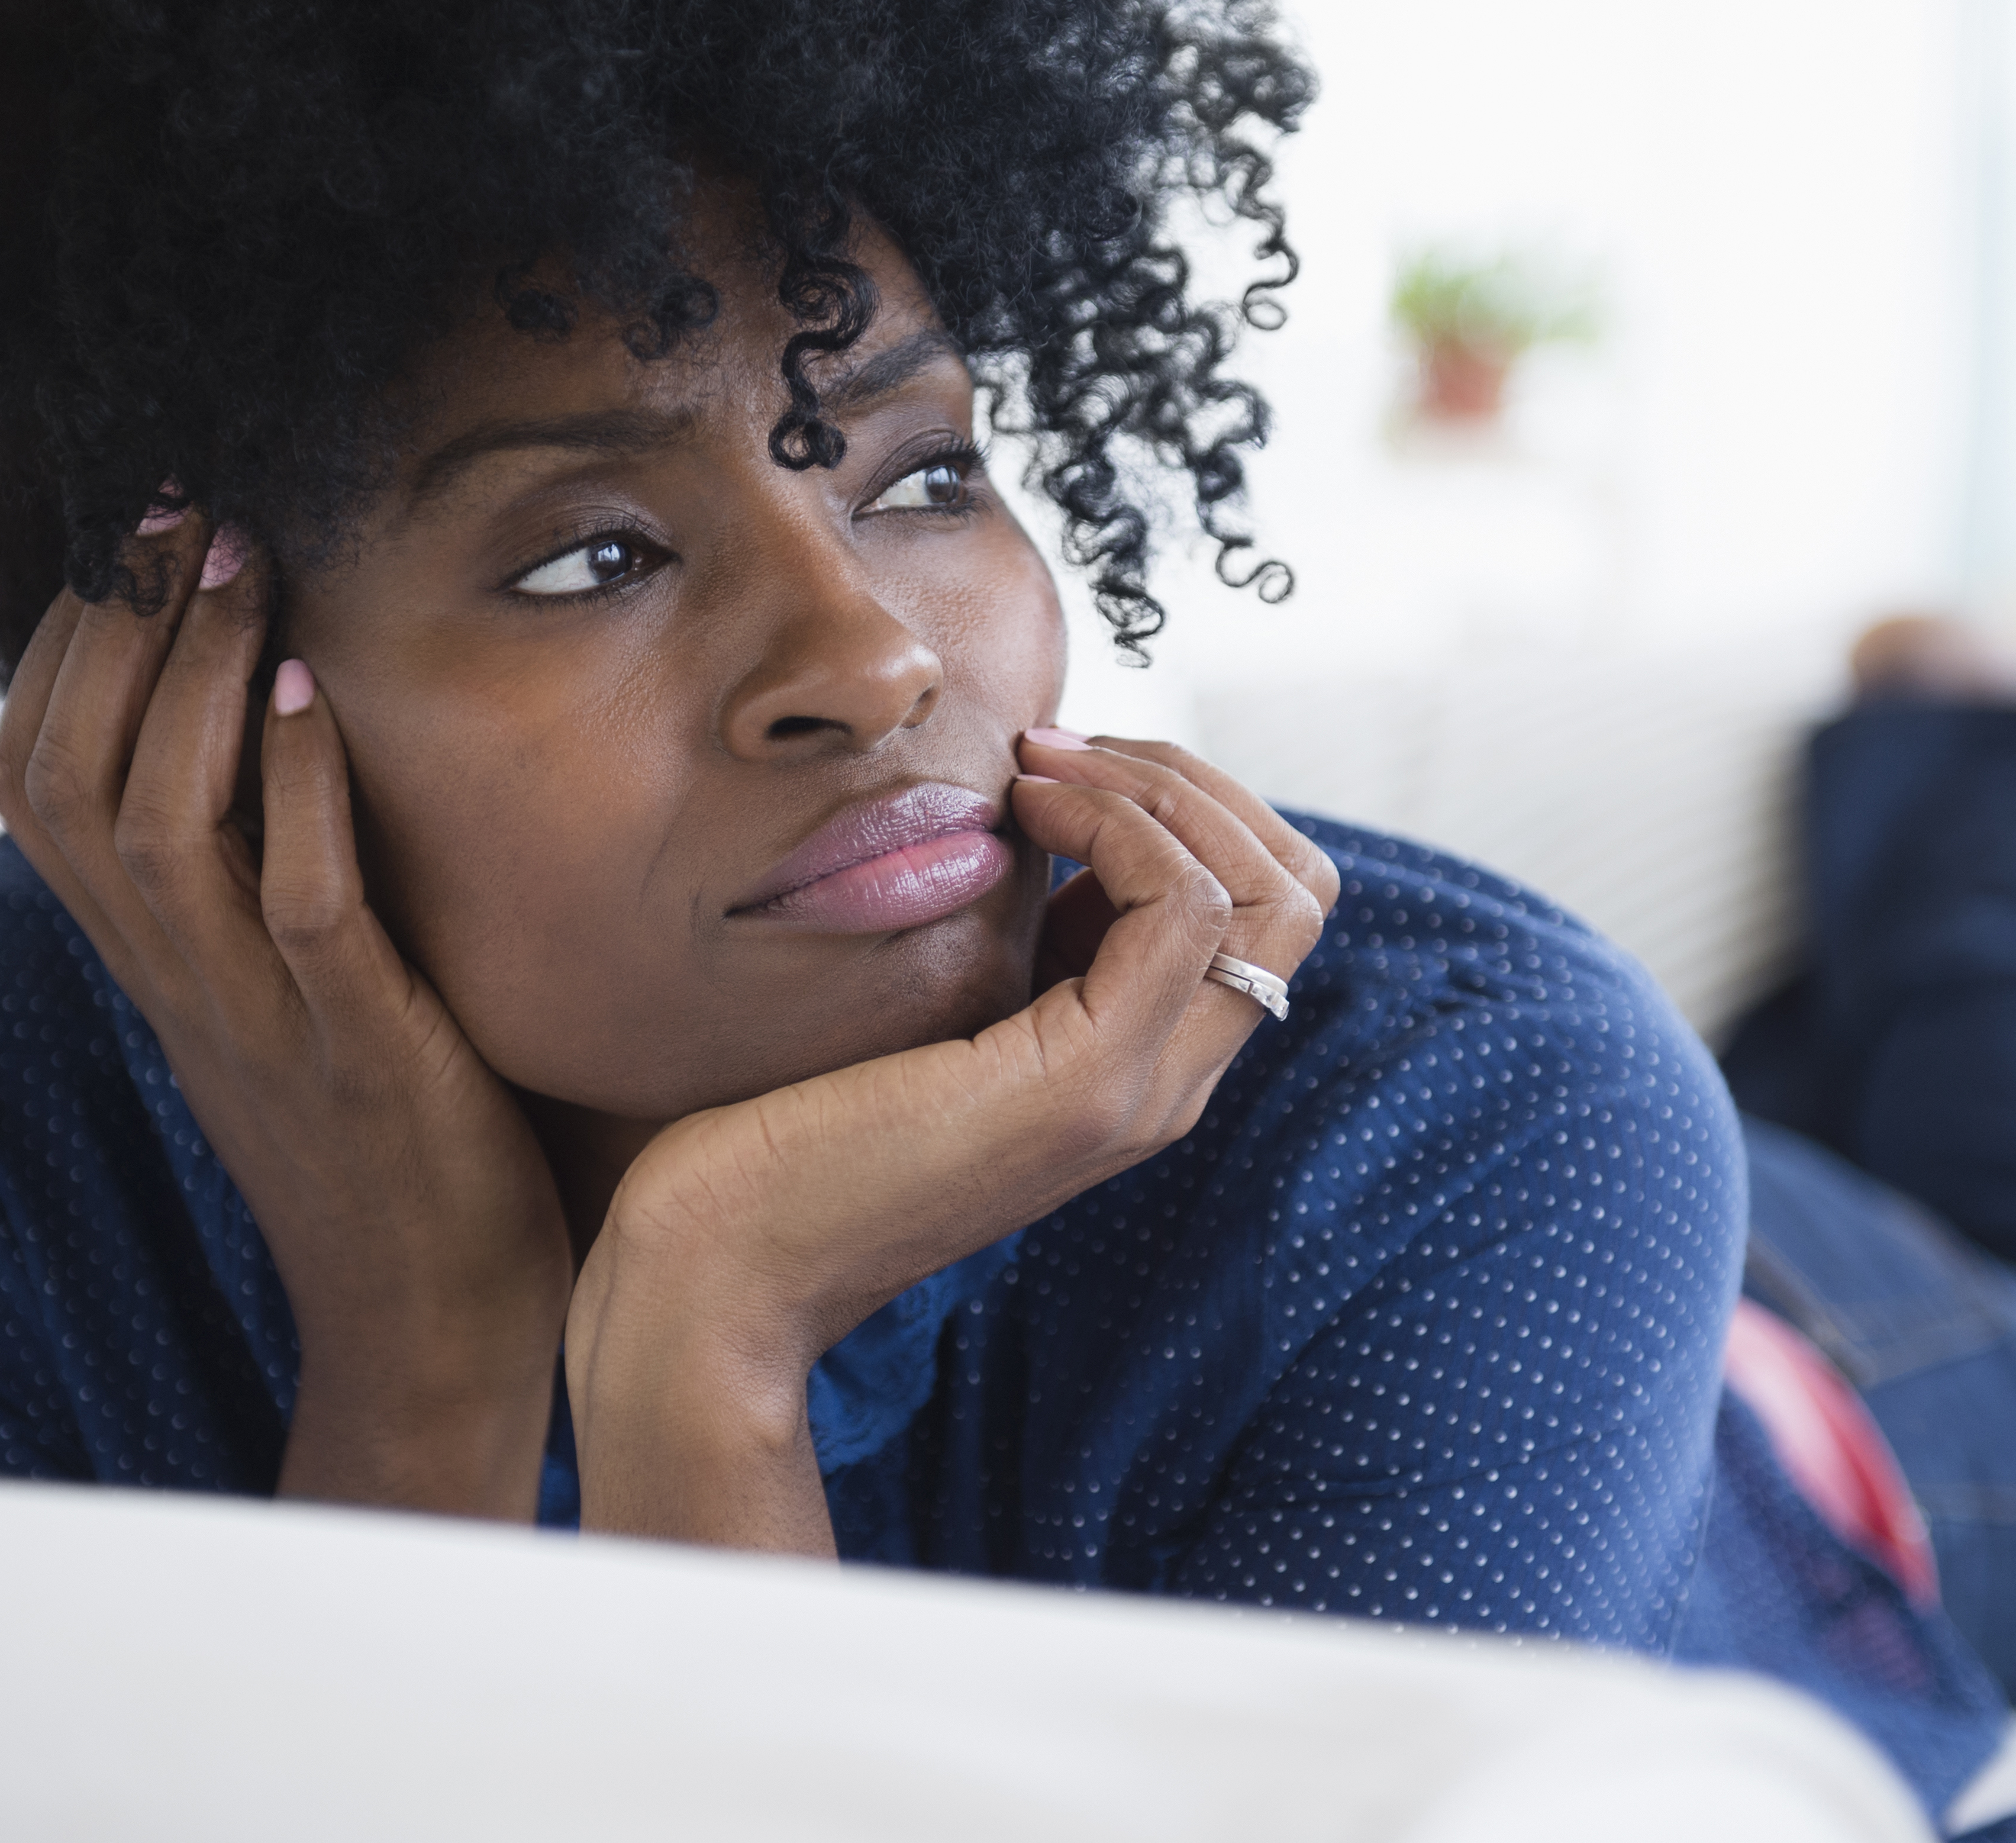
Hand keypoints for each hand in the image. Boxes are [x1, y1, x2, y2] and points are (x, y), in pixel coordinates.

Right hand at [0, 517, 572, 1516]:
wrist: (433, 1334)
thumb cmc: (382, 1143)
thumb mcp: (281, 1001)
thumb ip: (248, 889)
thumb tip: (258, 738)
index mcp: (156, 967)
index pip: (32, 789)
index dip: (56, 653)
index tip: (118, 540)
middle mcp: (180, 985)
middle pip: (72, 782)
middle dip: (114, 631)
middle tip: (175, 506)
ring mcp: (263, 1022)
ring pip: (158, 830)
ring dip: (190, 681)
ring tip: (239, 563)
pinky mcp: (365, 1055)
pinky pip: (301, 910)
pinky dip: (295, 795)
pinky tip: (311, 692)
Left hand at [562, 733, 1336, 1551]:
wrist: (719, 1265)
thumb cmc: (781, 1126)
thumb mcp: (930, 1002)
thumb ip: (1006, 934)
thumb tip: (1032, 798)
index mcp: (1132, 1065)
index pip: (1264, 907)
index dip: (1186, 805)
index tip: (1057, 765)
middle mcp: (1162, 1087)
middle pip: (1296, 893)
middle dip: (1195, 782)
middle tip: (1061, 750)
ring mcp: (1136, 1091)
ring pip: (1269, 894)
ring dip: (1160, 789)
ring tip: (1039, 768)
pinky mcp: (1082, 1083)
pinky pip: (1183, 908)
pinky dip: (1119, 825)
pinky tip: (1024, 809)